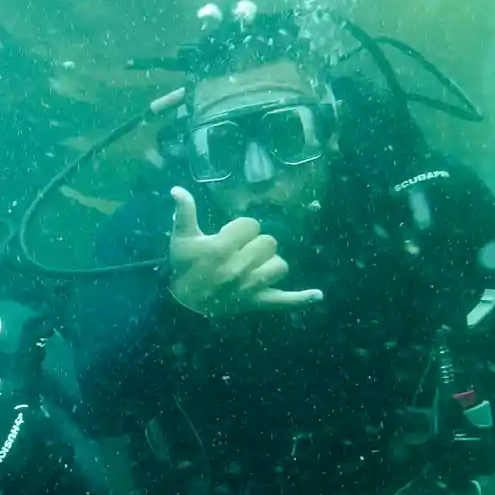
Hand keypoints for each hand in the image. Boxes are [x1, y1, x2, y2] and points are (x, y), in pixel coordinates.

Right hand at [165, 185, 322, 317]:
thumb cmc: (184, 267)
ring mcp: (250, 287)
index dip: (240, 229)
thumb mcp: (181, 238)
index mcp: (221, 249)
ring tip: (253, 267)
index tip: (226, 239)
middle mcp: (238, 268)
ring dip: (269, 263)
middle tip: (238, 253)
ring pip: (279, 265)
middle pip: (269, 242)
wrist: (183, 305)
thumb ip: (184, 212)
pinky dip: (301, 299)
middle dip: (254, 244)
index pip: (250, 225)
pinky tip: (317, 295)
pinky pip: (284, 301)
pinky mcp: (257, 302)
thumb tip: (177, 189)